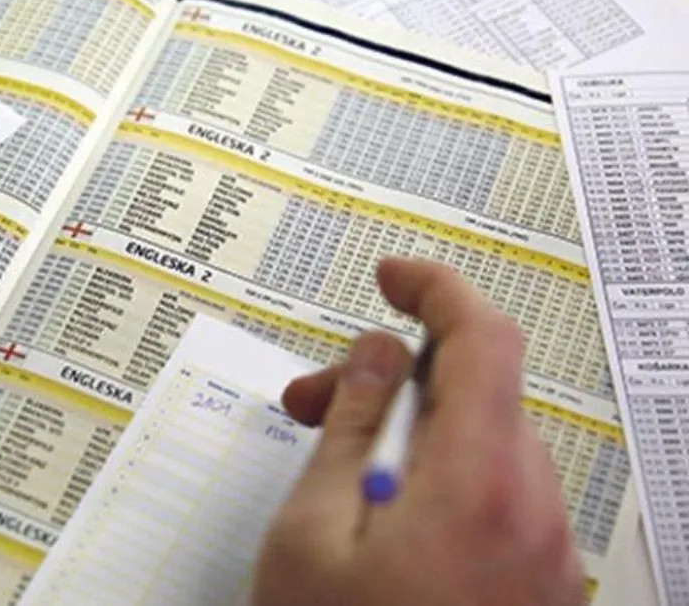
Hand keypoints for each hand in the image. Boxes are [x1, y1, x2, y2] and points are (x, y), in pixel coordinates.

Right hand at [255, 257, 583, 605]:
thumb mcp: (310, 534)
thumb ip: (348, 430)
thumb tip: (377, 357)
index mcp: (479, 485)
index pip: (484, 341)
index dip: (437, 292)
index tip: (392, 278)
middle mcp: (532, 512)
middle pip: (474, 397)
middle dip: (391, 382)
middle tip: (311, 402)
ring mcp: (545, 552)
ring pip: (482, 448)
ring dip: (410, 435)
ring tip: (335, 474)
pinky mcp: (538, 582)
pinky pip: (496, 498)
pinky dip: (440, 481)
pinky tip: (381, 514)